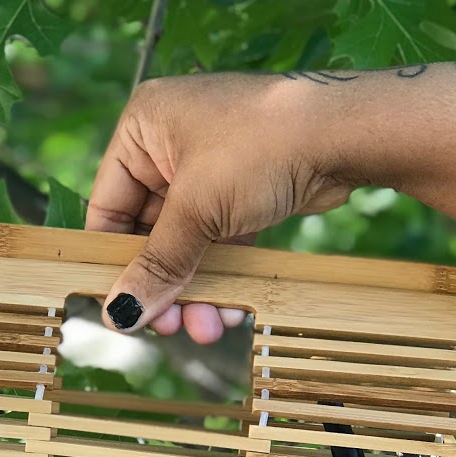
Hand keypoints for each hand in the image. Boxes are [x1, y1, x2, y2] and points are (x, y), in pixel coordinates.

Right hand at [87, 72, 353, 341]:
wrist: (346, 134)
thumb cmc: (261, 148)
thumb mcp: (199, 209)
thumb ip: (158, 263)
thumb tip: (120, 314)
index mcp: (144, 127)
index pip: (108, 205)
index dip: (112, 261)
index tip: (117, 309)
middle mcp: (171, 143)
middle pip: (149, 231)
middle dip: (162, 283)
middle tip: (167, 328)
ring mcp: (211, 168)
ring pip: (188, 242)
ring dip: (195, 288)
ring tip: (206, 329)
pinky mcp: (245, 191)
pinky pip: (221, 240)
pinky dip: (224, 273)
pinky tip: (231, 310)